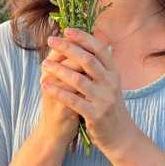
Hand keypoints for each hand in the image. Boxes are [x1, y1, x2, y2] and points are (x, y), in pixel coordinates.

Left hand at [41, 27, 137, 156]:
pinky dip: (58, 91)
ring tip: (44, 63)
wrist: (120, 135)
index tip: (67, 30)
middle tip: (51, 40)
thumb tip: (86, 40)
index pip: (99, 49)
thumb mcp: (109, 82)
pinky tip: (45, 85)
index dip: (83, 38)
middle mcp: (111, 83)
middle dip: (68, 48)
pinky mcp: (95, 115)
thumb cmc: (109, 104)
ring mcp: (104, 99)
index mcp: (113, 72)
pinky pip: (73, 101)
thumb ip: (99, 65)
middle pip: (88, 60)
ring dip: (59, 70)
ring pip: (79, 80)